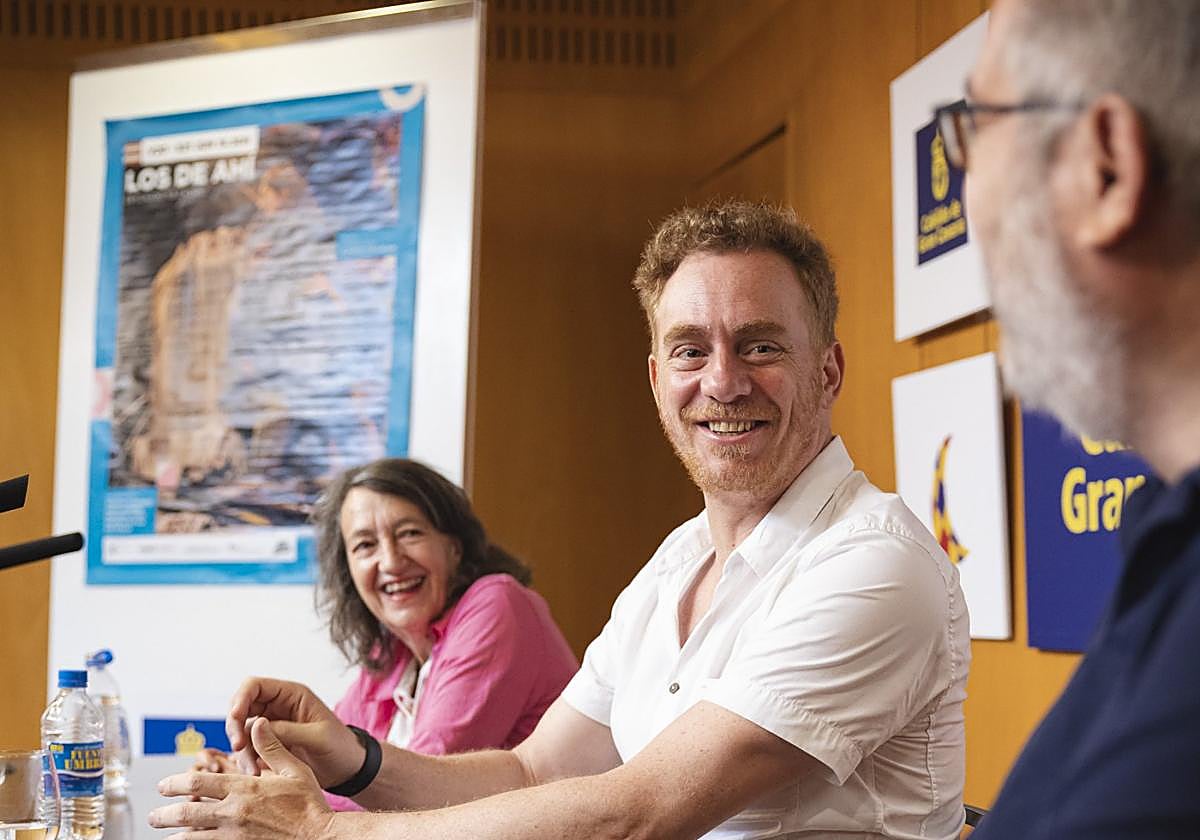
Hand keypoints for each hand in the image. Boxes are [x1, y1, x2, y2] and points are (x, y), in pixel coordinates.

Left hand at [151, 718, 335, 839]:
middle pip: (186, 814)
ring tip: (165, 835)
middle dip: (164, 815)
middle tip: (153, 817)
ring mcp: (234, 837)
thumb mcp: (294, 769)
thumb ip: (271, 746)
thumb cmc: (309, 803)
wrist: (320, 837)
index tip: (163, 786)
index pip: (199, 784)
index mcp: (245, 789)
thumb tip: (257, 723)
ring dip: (174, 836)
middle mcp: (234, 813)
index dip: (175, 784)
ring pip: (192, 837)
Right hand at [226, 677, 361, 787]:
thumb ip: (287, 730)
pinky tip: (255, 774)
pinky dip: (246, 761)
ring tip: (252, 771)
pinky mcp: (268, 745)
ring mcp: (271, 726)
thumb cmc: (340, 747)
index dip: (240, 698)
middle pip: (241, 707)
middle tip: (239, 748)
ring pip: (242, 731)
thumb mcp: (318, 737)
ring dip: (241, 750)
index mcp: (291, 695)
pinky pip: (248, 749)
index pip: (255, 686)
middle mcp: (277, 707)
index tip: (235, 718)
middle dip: (235, 726)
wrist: (347, 769)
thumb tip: (256, 725)